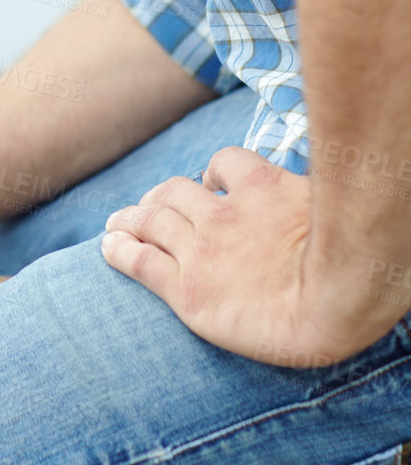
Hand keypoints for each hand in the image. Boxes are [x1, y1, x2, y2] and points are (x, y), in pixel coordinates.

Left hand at [101, 146, 405, 365]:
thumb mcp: (336, 203)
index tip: (204, 183)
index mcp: (261, 186)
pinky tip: (109, 248)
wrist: (336, 300)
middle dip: (158, 197)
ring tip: (118, 223)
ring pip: (151, 219)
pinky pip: (141, 260)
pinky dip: (120, 249)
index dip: (209, 174)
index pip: (223, 164)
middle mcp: (223, 211)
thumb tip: (339, 180)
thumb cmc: (354, 258)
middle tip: (145, 207)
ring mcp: (202, 248)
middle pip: (176, 190)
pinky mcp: (188, 288)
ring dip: (132, 218)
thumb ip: (314, 194)